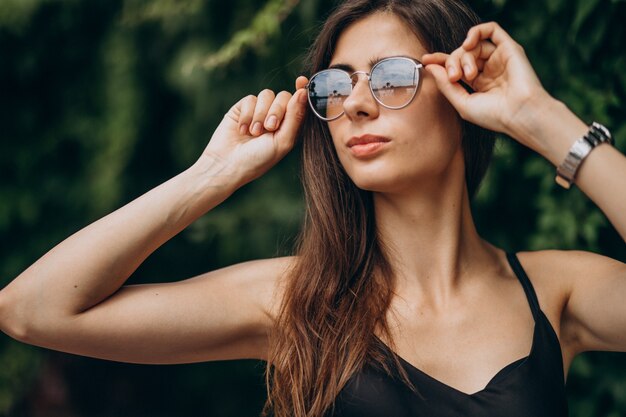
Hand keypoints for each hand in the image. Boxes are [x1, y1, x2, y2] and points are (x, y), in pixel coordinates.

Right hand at [200, 76, 308, 185]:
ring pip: (266, 95)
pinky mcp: (243, 108)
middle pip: (284, 96)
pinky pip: (250, 99)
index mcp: (289, 126)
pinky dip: (247, 115)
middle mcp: (276, 117)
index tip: (301, 81)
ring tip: (254, 133)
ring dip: (260, 114)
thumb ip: (295, 117)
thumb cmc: (259, 159)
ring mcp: (259, 111)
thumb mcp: (283, 141)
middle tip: (269, 128)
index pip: (299, 103)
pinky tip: (242, 130)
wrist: (228, 164)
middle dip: (277, 111)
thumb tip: (303, 91)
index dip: (302, 91)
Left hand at [422, 22, 552, 151]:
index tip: (425, 60)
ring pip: (472, 45)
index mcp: (478, 83)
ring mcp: (499, 58)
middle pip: (461, 54)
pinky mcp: (509, 48)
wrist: (520, 114)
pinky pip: (491, 29)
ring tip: (468, 74)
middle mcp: (488, 69)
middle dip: (452, 62)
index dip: (439, 61)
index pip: (455, 66)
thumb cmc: (494, 115)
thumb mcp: (462, 102)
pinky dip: (476, 32)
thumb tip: (430, 66)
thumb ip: (445, 84)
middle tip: (455, 77)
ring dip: (464, 56)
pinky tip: (468, 43)